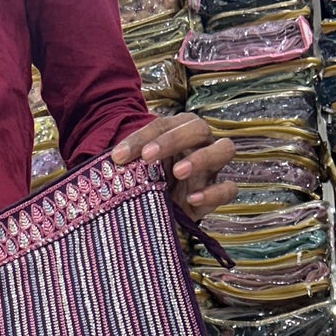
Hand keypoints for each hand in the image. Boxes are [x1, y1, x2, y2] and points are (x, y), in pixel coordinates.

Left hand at [111, 114, 236, 218]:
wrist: (163, 211)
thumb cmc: (149, 182)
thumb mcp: (136, 171)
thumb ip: (127, 163)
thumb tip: (106, 161)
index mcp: (179, 130)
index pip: (163, 124)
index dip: (141, 137)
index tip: (118, 156)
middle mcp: (200, 143)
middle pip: (198, 128)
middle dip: (172, 140)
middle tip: (148, 157)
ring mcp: (213, 167)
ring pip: (224, 149)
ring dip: (201, 158)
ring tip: (178, 172)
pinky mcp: (218, 192)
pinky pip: (229, 188)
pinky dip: (214, 192)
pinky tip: (192, 199)